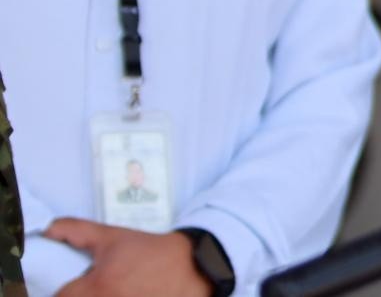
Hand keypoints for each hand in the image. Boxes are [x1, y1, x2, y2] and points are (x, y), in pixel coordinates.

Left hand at [45, 220, 207, 296]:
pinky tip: (127, 294)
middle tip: (94, 287)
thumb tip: (47, 231)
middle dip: (80, 295)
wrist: (192, 265)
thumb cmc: (150, 251)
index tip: (75, 285)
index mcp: (98, 286)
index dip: (65, 291)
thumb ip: (77, 232)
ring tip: (114, 289)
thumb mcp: (113, 237)